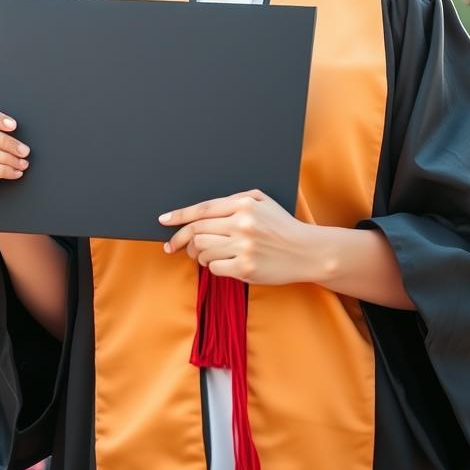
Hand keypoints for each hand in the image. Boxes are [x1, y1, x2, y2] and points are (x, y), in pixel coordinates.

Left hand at [161, 189, 316, 284]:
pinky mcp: (245, 269)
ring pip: (201, 250)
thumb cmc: (282, 226)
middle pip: (196, 231)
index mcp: (243, 204)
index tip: (163, 220)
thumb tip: (203, 211)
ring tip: (205, 254)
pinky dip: (212, 266)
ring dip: (197, 255)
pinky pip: (214, 268)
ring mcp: (243, 247)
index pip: (202, 209)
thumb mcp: (263, 201)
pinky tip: (222, 263)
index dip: (179, 215)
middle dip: (180, 239)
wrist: (306, 252)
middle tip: (174, 247)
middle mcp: (241, 224)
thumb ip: (235, 200)